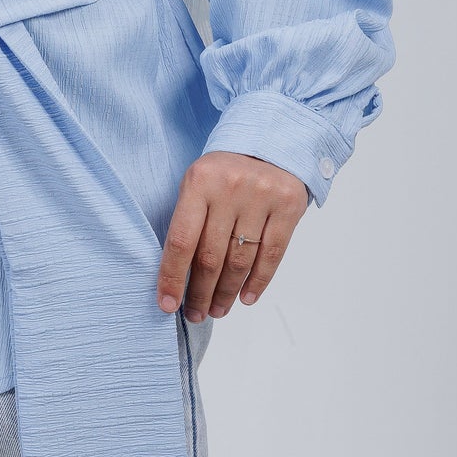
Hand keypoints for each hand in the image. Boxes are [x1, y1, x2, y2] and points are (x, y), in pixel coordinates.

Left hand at [156, 151, 310, 319]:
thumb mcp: (199, 183)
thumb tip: (177, 276)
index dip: (172, 276)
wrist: (270, 142)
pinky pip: (272, 254)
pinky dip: (258, 282)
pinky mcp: (288, 205)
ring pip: (240, 260)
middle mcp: (230, 188)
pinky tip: (246, 298)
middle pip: (211, 256)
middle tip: (195, 313)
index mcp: (199, 182)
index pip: (181, 239)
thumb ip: (188, 221)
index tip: (167, 304)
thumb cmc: (225, 172)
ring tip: (218, 309)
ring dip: (227, 292)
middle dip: (200, 292)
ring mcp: (261, 196)